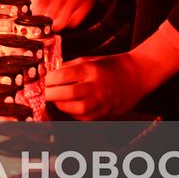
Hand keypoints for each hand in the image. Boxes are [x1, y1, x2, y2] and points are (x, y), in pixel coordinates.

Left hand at [27, 0, 98, 30]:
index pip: (39, 4)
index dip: (36, 12)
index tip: (37, 14)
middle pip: (50, 14)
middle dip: (47, 19)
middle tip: (46, 20)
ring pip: (63, 20)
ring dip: (58, 24)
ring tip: (56, 25)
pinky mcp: (87, 1)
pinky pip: (76, 19)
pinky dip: (71, 22)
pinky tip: (68, 19)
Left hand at [46, 35, 178, 118]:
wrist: (137, 76)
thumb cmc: (111, 66)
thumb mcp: (89, 60)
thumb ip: (68, 67)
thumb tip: (48, 74)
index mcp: (91, 69)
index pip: (62, 76)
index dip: (48, 79)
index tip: (41, 80)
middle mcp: (96, 87)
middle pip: (66, 94)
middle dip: (50, 94)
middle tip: (42, 92)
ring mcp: (102, 102)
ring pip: (74, 109)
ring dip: (60, 105)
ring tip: (56, 98)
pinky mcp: (105, 113)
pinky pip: (83, 117)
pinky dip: (72, 113)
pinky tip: (69, 105)